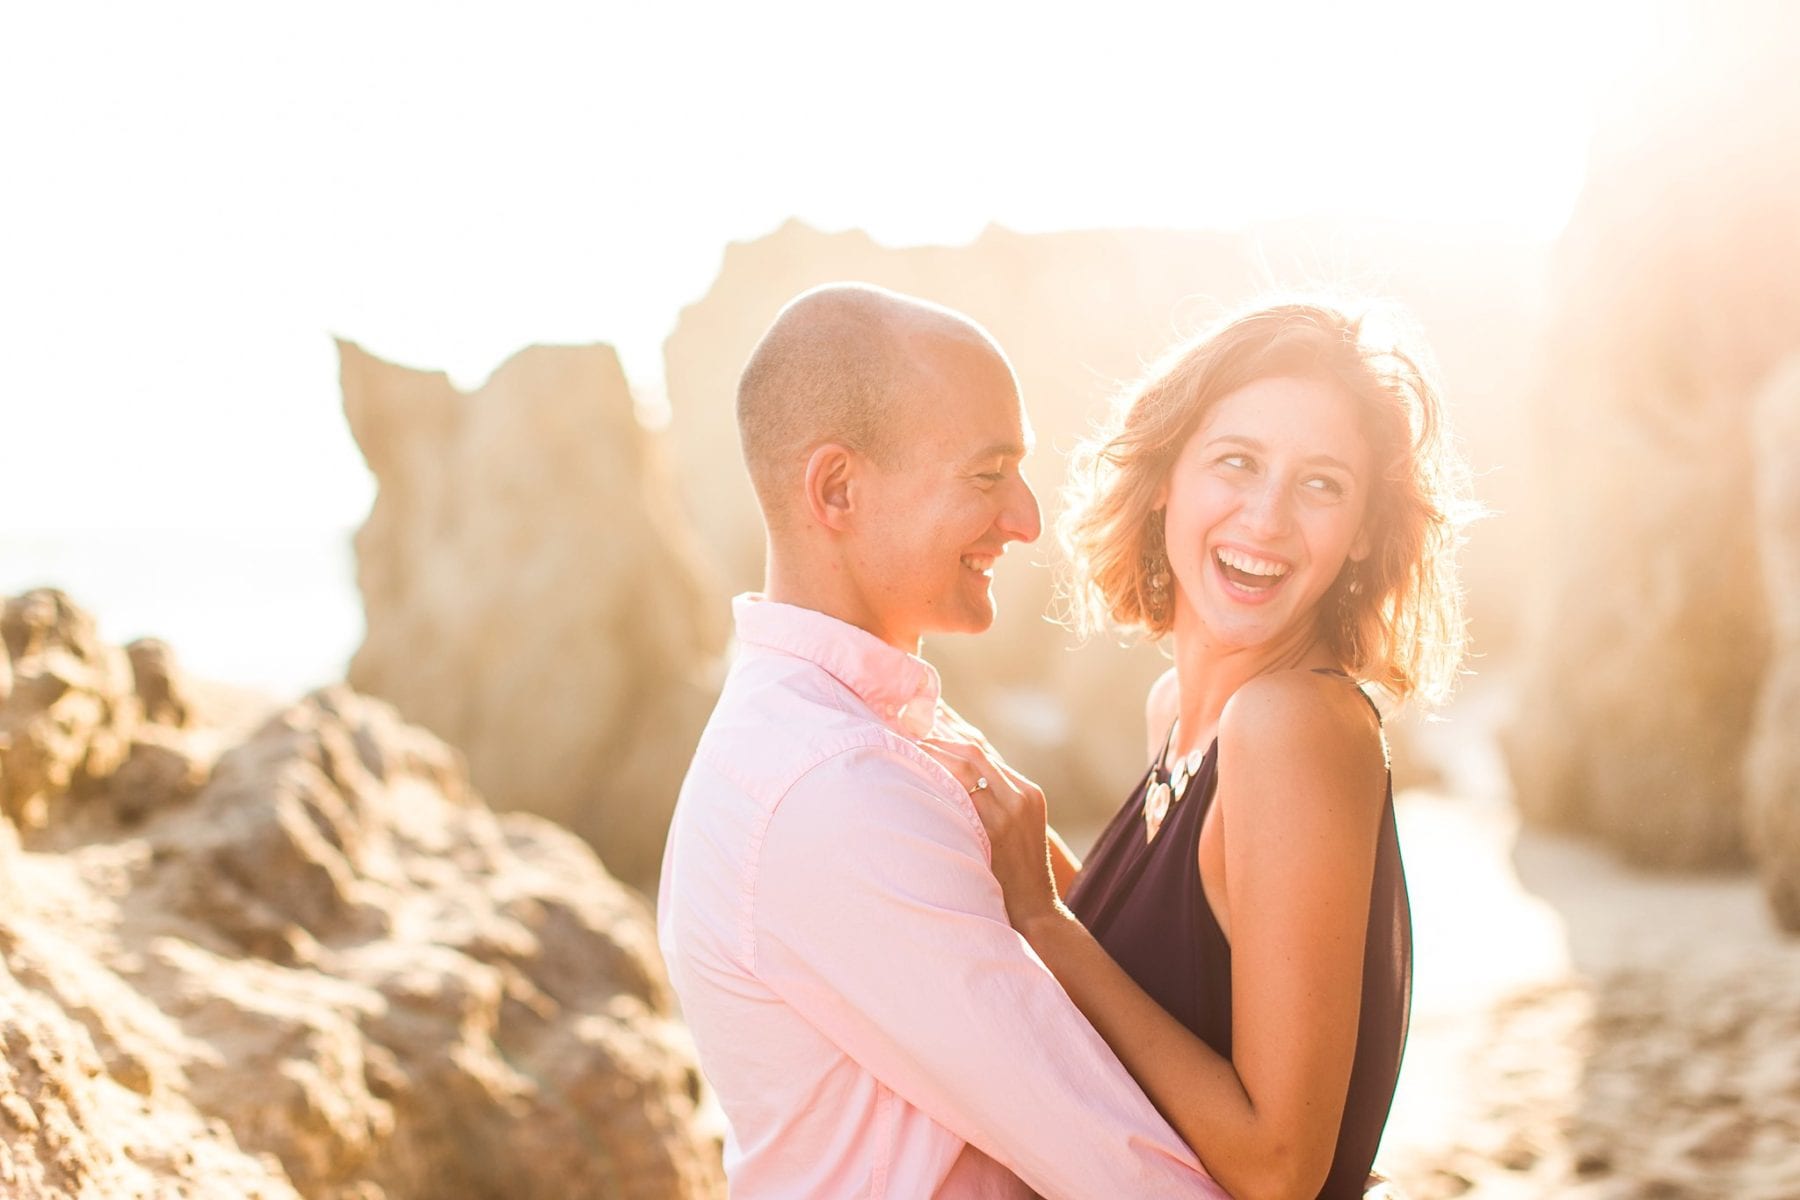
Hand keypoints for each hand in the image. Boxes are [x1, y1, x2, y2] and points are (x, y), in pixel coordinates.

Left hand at [920, 733, 1061, 929]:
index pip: (985, 751)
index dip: (953, 734)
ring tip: (906, 749)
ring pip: (966, 768)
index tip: (926, 726)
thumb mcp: (1017, 828)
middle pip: (975, 751)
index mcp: (1028, 791)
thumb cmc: (1017, 872)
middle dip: (939, 738)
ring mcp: (1009, 811)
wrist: (1036, 908)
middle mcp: (1021, 795)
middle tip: (908, 731)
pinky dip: (939, 784)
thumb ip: (996, 801)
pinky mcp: (995, 830)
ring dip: (934, 756)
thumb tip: (954, 779)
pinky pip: (961, 797)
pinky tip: (916, 778)